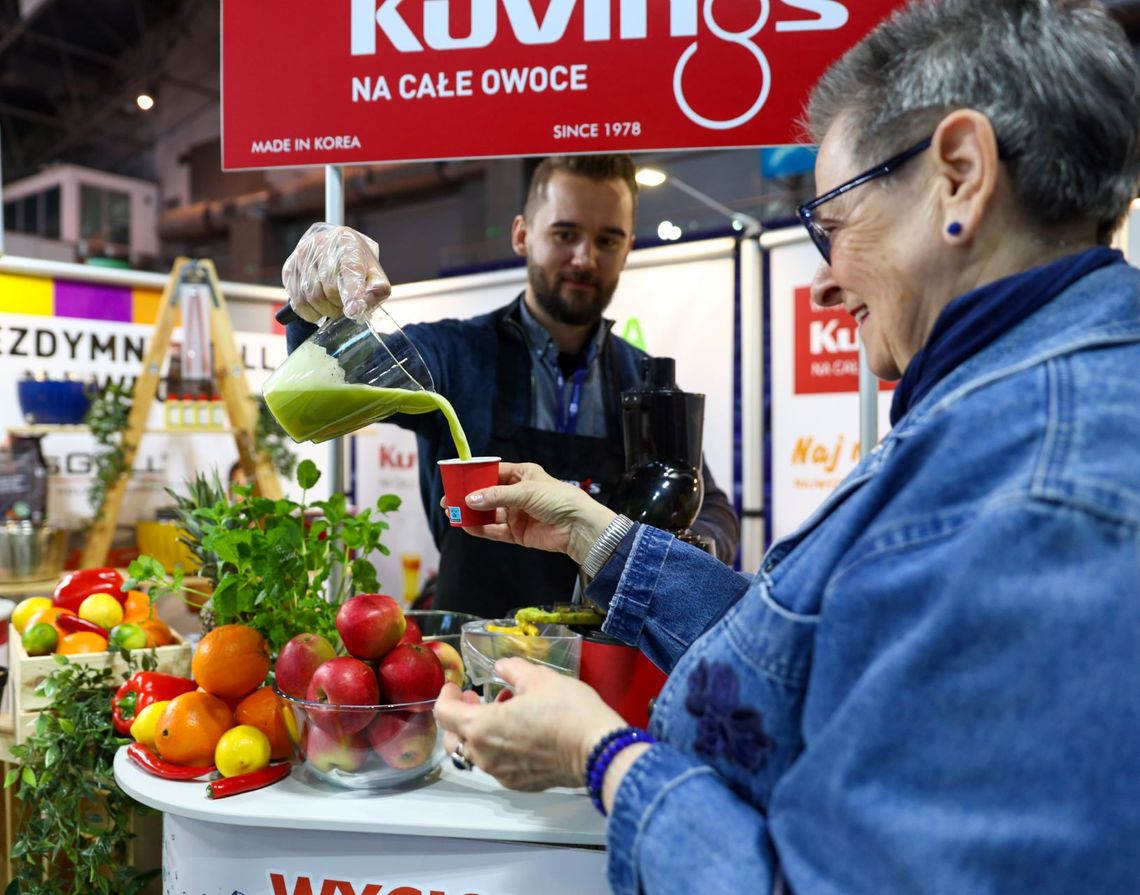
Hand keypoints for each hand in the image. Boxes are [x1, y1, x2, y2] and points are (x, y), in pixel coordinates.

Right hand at [281, 223, 390, 322]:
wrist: (333, 246)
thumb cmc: (357, 264)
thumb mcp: (374, 273)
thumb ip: (377, 288)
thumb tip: (362, 305)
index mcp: (348, 244)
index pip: (350, 271)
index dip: (352, 293)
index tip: (354, 311)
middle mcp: (322, 245)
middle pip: (329, 289)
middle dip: (339, 306)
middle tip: (345, 306)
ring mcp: (303, 255)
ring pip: (312, 298)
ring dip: (325, 311)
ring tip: (333, 305)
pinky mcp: (290, 268)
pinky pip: (297, 301)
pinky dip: (310, 312)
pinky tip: (319, 308)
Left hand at [433, 658, 624, 790]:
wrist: (598, 751)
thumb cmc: (567, 711)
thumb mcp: (539, 678)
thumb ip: (513, 669)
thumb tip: (501, 667)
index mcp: (482, 727)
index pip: (444, 713)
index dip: (445, 696)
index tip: (455, 686)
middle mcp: (484, 755)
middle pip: (452, 739)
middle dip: (459, 718)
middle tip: (475, 699)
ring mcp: (501, 773)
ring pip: (474, 754)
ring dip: (480, 733)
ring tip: (504, 714)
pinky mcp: (520, 784)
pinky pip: (496, 766)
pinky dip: (498, 749)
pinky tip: (520, 734)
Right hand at [454, 462, 615, 563]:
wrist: (578, 527)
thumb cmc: (558, 499)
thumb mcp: (525, 491)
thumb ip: (496, 496)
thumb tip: (470, 499)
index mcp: (522, 474)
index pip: (492, 473)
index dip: (474, 476)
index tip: (456, 479)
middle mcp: (518, 493)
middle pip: (487, 494)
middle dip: (468, 497)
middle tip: (449, 501)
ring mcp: (517, 514)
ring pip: (488, 513)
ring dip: (472, 514)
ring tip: (454, 514)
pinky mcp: (518, 533)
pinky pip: (495, 530)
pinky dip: (481, 529)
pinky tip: (467, 527)